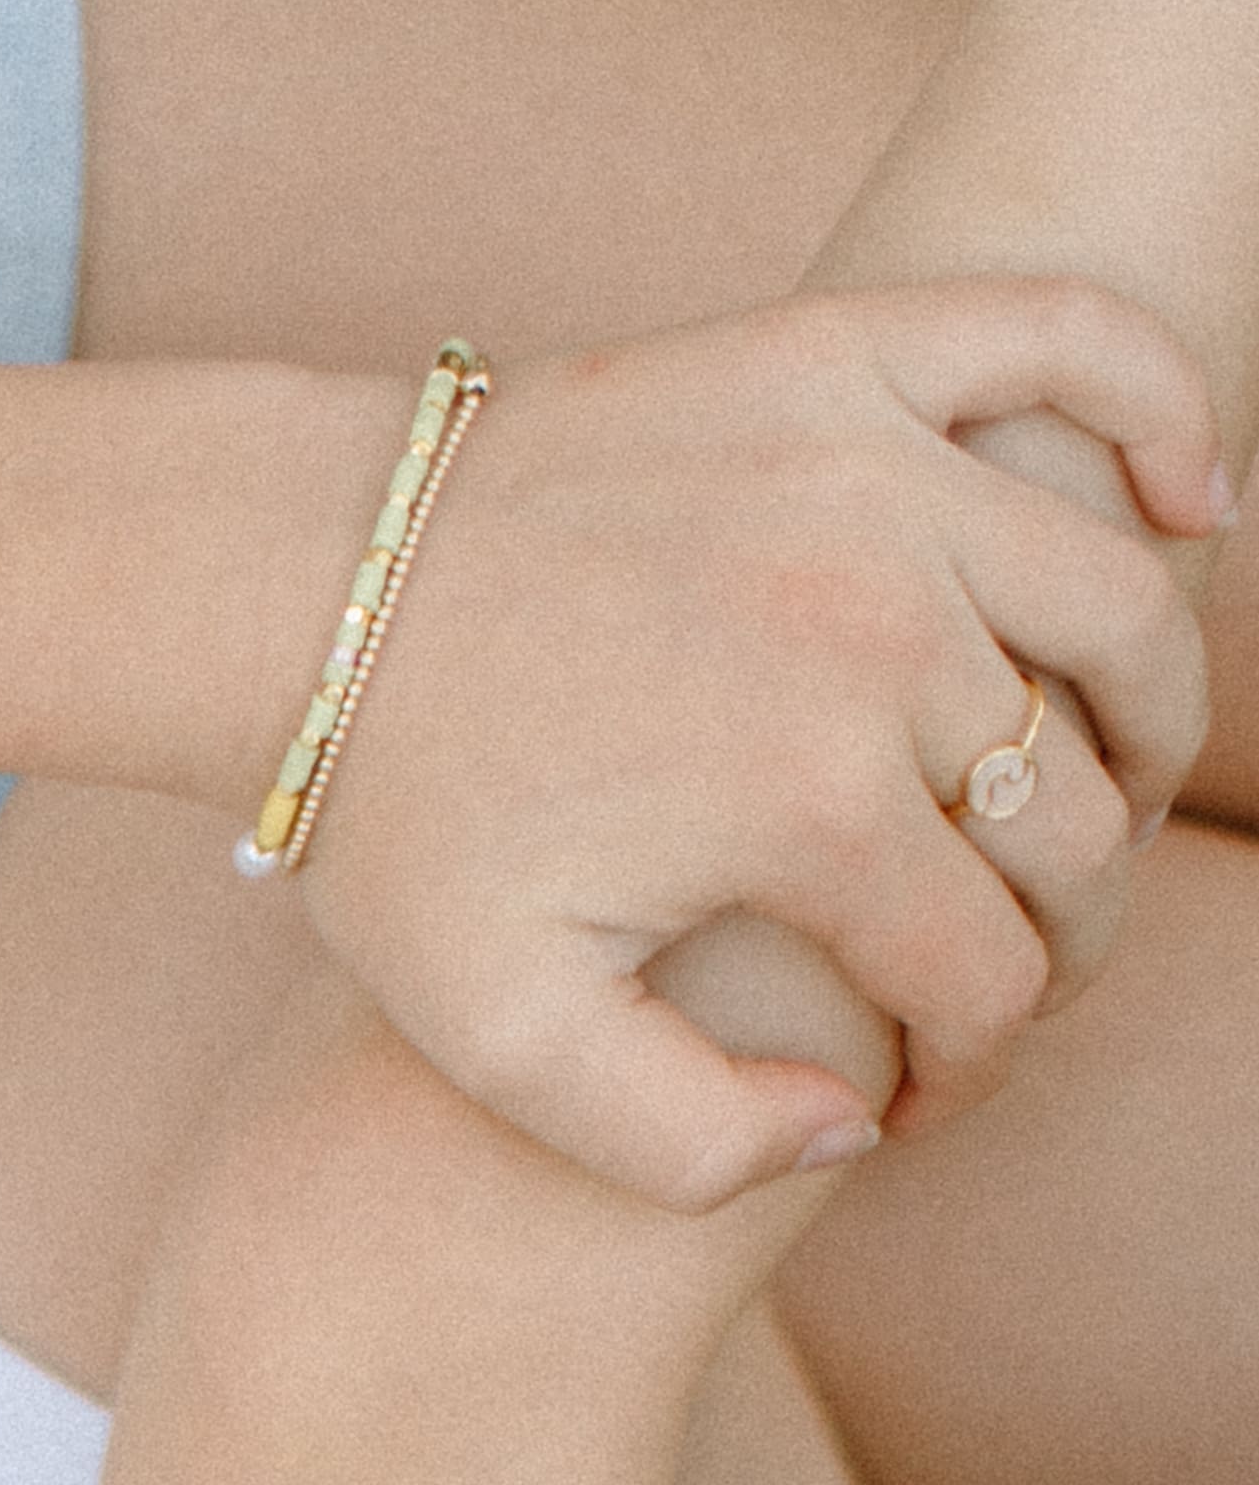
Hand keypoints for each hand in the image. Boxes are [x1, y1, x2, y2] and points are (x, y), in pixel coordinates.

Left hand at [295, 282, 1226, 1205]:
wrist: (314, 588)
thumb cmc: (406, 821)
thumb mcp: (503, 1038)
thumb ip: (679, 1138)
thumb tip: (855, 1119)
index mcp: (808, 803)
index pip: (991, 970)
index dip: (973, 1063)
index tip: (921, 1090)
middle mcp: (876, 627)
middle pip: (1073, 811)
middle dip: (1059, 922)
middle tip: (1002, 959)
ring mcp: (876, 470)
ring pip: (1121, 614)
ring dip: (1148, 721)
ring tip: (1097, 791)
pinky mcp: (853, 347)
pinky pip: (1077, 346)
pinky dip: (1166, 418)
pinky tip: (1190, 514)